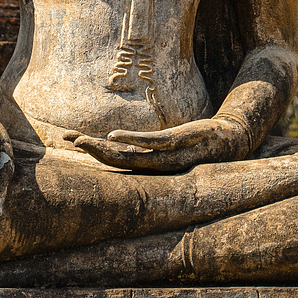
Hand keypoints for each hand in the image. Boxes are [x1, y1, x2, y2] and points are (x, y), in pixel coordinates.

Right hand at [63, 116, 249, 172]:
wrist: (229, 138)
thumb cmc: (198, 141)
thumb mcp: (169, 142)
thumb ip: (148, 141)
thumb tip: (127, 133)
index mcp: (150, 163)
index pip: (114, 161)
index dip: (92, 152)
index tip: (69, 139)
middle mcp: (154, 164)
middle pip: (116, 161)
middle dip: (91, 151)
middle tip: (68, 140)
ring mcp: (164, 156)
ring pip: (128, 156)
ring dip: (103, 149)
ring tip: (81, 141)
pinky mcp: (177, 143)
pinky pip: (149, 143)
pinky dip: (130, 140)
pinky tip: (112, 135)